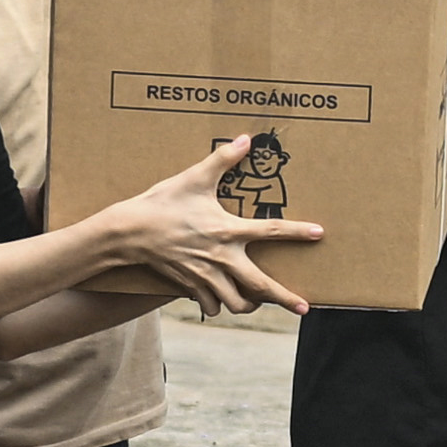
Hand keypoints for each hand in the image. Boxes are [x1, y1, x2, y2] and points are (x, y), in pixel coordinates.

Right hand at [84, 144, 317, 318]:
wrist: (128, 232)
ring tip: (258, 302)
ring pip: (236, 303)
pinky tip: (222, 301)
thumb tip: (245, 139)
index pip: (270, 231)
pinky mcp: (190, 285)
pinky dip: (218, 306)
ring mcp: (205, 275)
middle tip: (303, 308)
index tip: (319, 233)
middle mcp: (221, 257)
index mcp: (227, 230)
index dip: (296, 231)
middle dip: (284, 298)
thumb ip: (222, 160)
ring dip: (250, 304)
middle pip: (260, 285)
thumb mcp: (193, 178)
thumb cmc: (162, 203)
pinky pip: (209, 306)